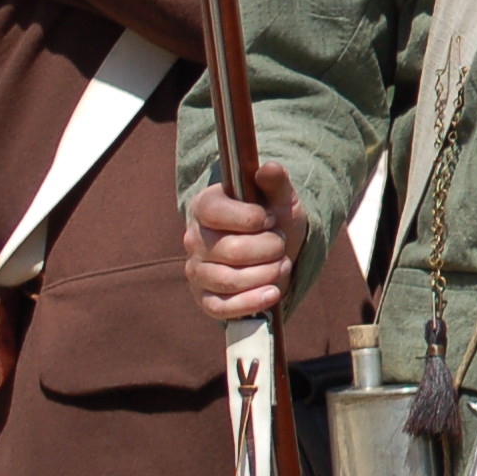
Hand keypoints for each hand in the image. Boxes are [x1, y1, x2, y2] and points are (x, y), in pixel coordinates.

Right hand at [183, 161, 309, 320]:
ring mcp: (197, 271)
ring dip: (266, 274)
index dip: (249, 218)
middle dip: (268, 248)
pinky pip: (221, 307)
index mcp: (205, 207)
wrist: (276, 251)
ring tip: (282, 265)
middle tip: (281, 245)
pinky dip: (250, 303)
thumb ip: (276, 182)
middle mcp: (194, 239)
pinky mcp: (205, 298)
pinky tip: (272, 294)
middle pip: (230, 250)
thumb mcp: (281, 198)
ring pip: (228, 280)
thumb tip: (268, 168)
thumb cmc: (274, 220)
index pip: (215, 212)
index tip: (270, 219)